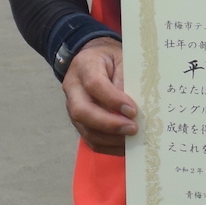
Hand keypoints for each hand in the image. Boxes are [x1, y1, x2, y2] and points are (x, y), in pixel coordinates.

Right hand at [62, 38, 137, 155]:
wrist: (91, 58)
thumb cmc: (110, 57)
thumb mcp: (121, 57)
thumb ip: (125, 77)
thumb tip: (131, 106)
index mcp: (85, 66)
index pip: (95, 85)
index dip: (113, 100)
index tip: (133, 110)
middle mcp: (73, 88)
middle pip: (82, 111)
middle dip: (109, 124)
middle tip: (133, 129)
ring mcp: (72, 106)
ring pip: (84, 129)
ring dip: (109, 139)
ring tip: (131, 140)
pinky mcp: (78, 121)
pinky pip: (88, 138)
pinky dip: (106, 146)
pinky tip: (124, 147)